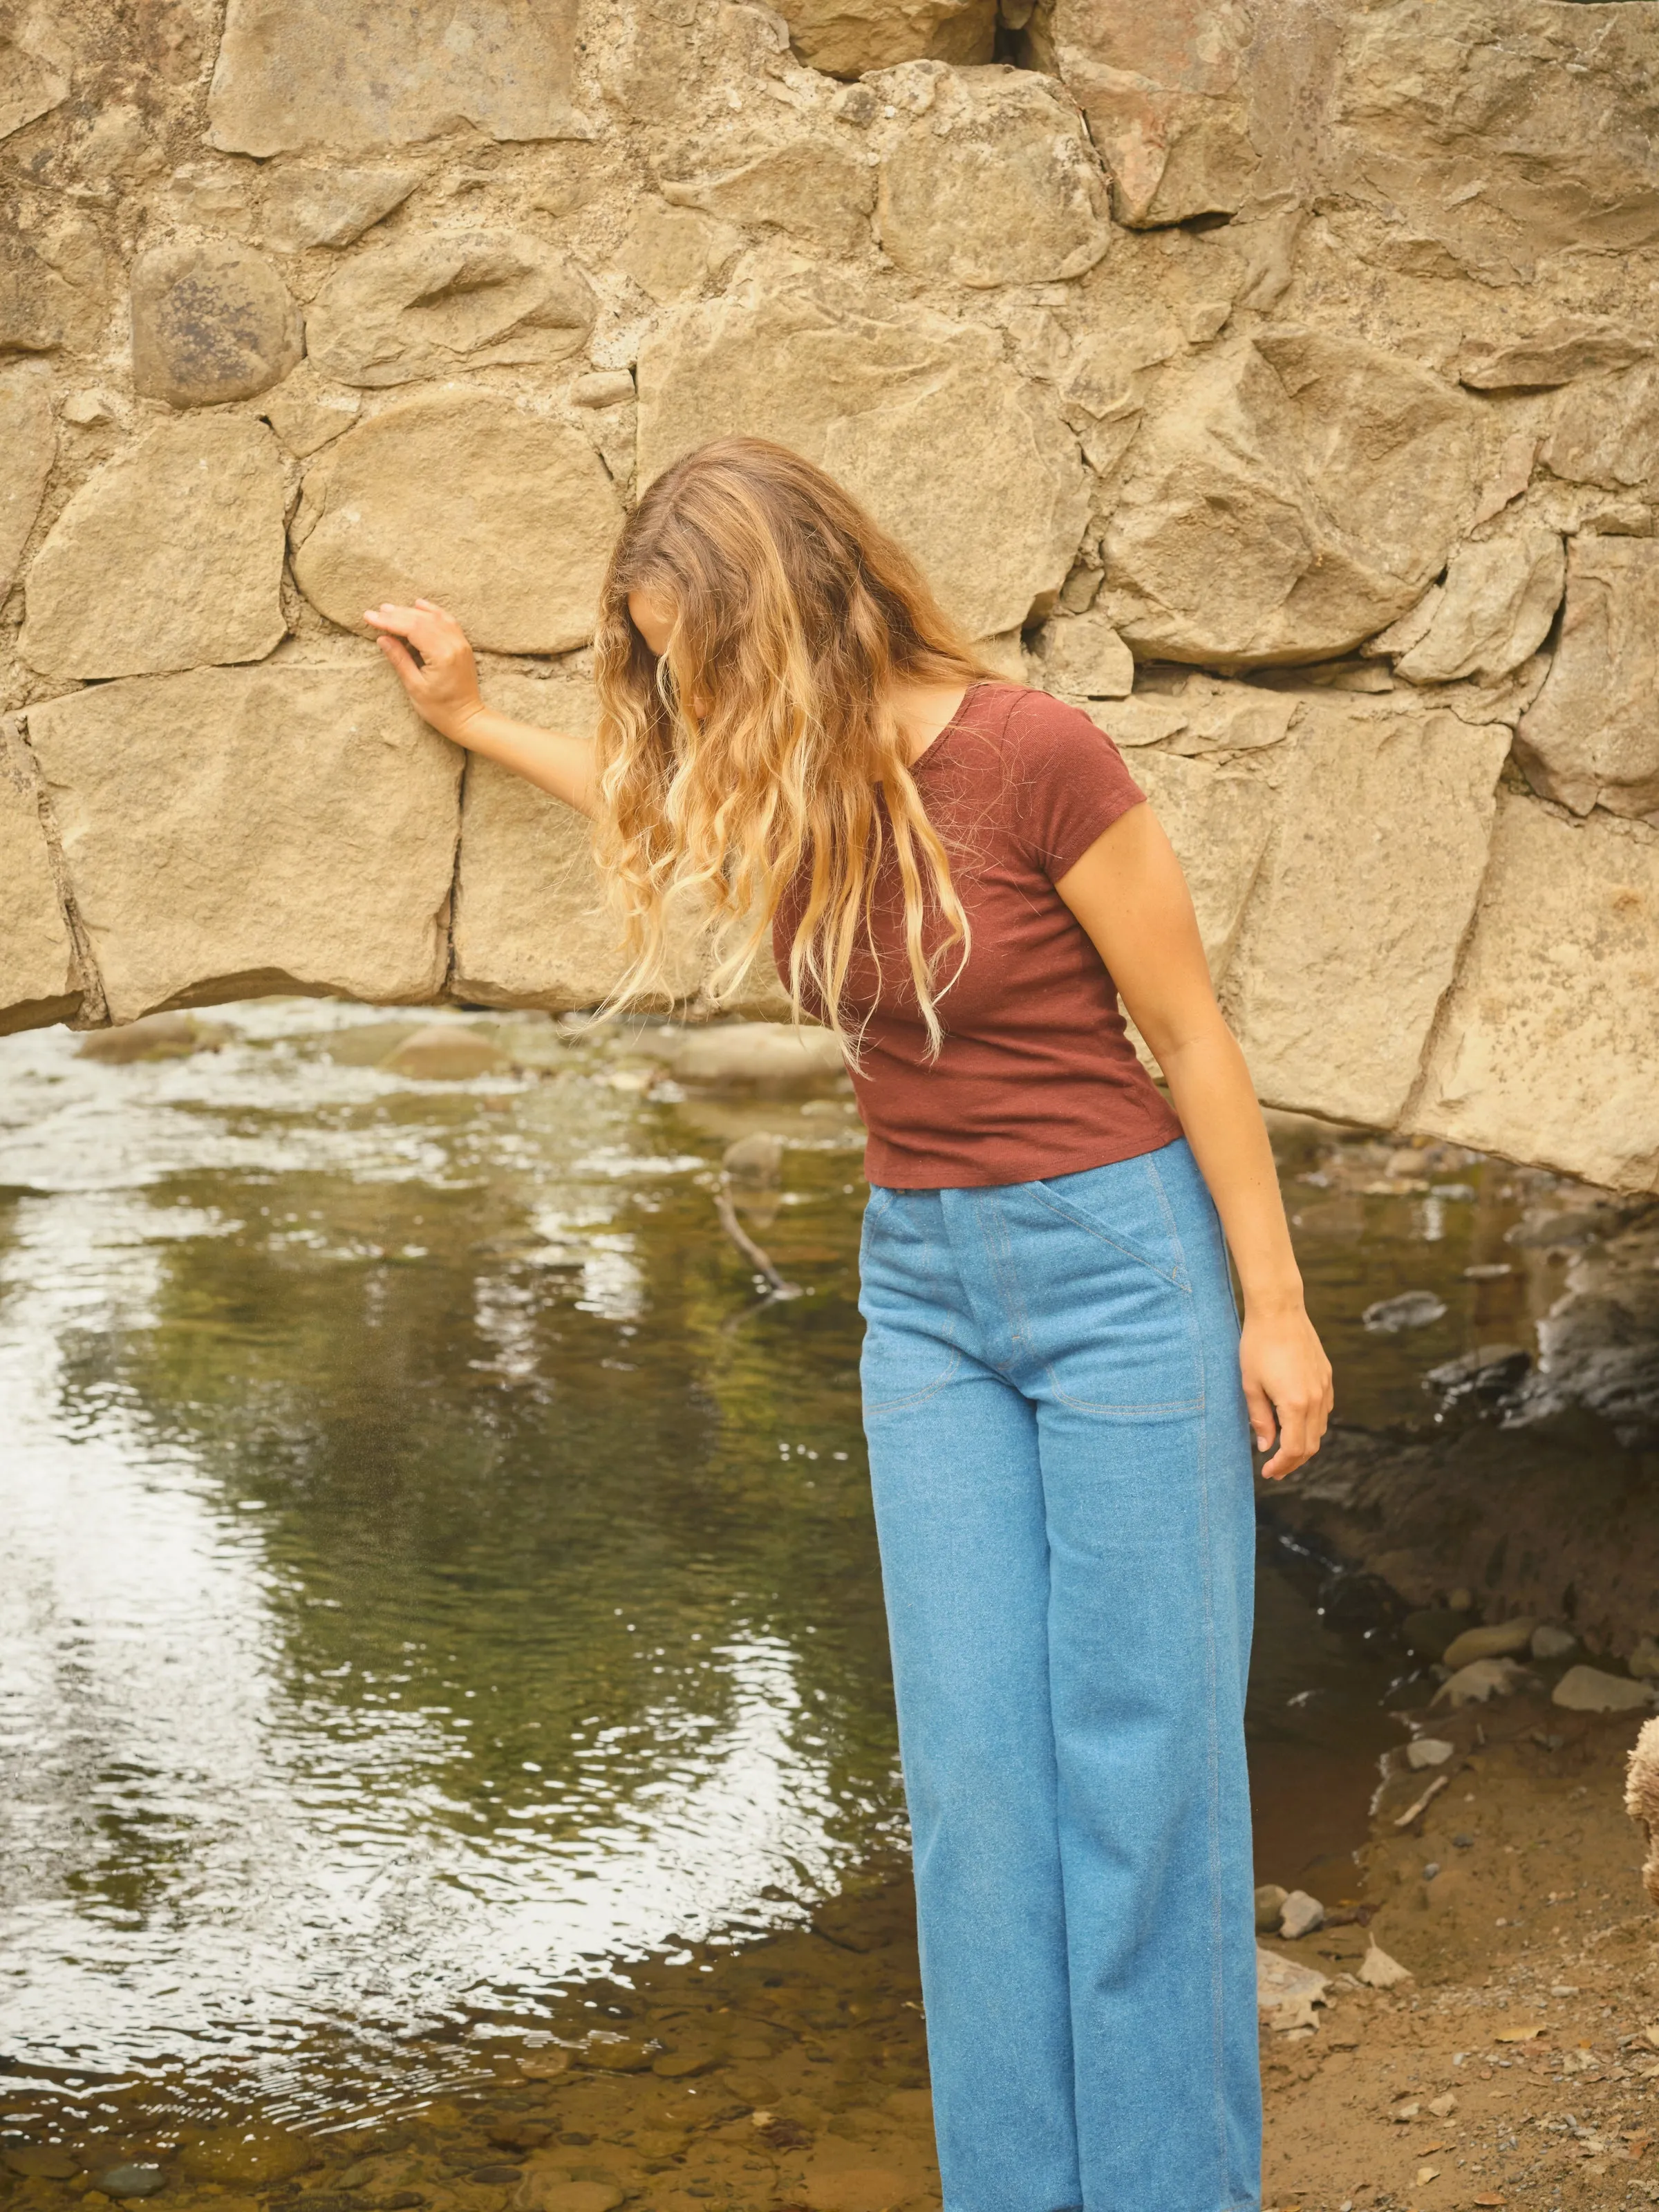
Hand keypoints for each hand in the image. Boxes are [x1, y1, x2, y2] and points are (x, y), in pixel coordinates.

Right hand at [363, 599, 482, 741]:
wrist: (467, 718)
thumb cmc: (440, 709)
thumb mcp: (414, 687)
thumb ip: (399, 659)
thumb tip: (383, 638)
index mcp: (442, 655)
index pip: (412, 628)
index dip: (389, 621)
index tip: (370, 617)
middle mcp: (454, 644)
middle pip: (422, 620)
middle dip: (397, 614)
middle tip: (376, 611)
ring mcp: (461, 643)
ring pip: (434, 617)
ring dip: (411, 611)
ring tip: (390, 609)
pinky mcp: (463, 645)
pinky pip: (447, 621)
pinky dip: (432, 611)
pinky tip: (419, 605)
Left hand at [1240, 1305, 1332, 1480]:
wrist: (1279, 1310)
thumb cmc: (1258, 1346)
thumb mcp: (1250, 1385)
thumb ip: (1260, 1419)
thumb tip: (1266, 1447)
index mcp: (1295, 1404)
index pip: (1294, 1449)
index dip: (1282, 1465)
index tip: (1268, 1472)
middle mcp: (1315, 1399)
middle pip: (1311, 1444)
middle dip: (1293, 1461)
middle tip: (1274, 1469)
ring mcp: (1324, 1387)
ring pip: (1321, 1429)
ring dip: (1304, 1444)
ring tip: (1283, 1449)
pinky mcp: (1326, 1376)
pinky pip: (1324, 1410)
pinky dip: (1313, 1424)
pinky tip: (1296, 1423)